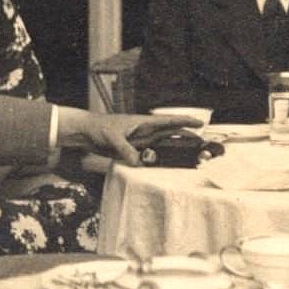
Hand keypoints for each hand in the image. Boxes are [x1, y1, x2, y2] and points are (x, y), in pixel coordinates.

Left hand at [55, 109, 202, 165]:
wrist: (85, 133)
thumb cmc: (98, 128)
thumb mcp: (112, 137)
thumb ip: (125, 149)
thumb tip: (138, 162)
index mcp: (143, 122)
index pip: (168, 121)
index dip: (184, 121)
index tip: (200, 123)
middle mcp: (145, 132)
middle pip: (171, 135)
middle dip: (187, 139)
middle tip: (203, 146)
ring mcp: (141, 142)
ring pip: (163, 146)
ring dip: (177, 151)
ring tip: (192, 158)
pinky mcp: (134, 151)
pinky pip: (152, 156)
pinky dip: (161, 161)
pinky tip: (169, 167)